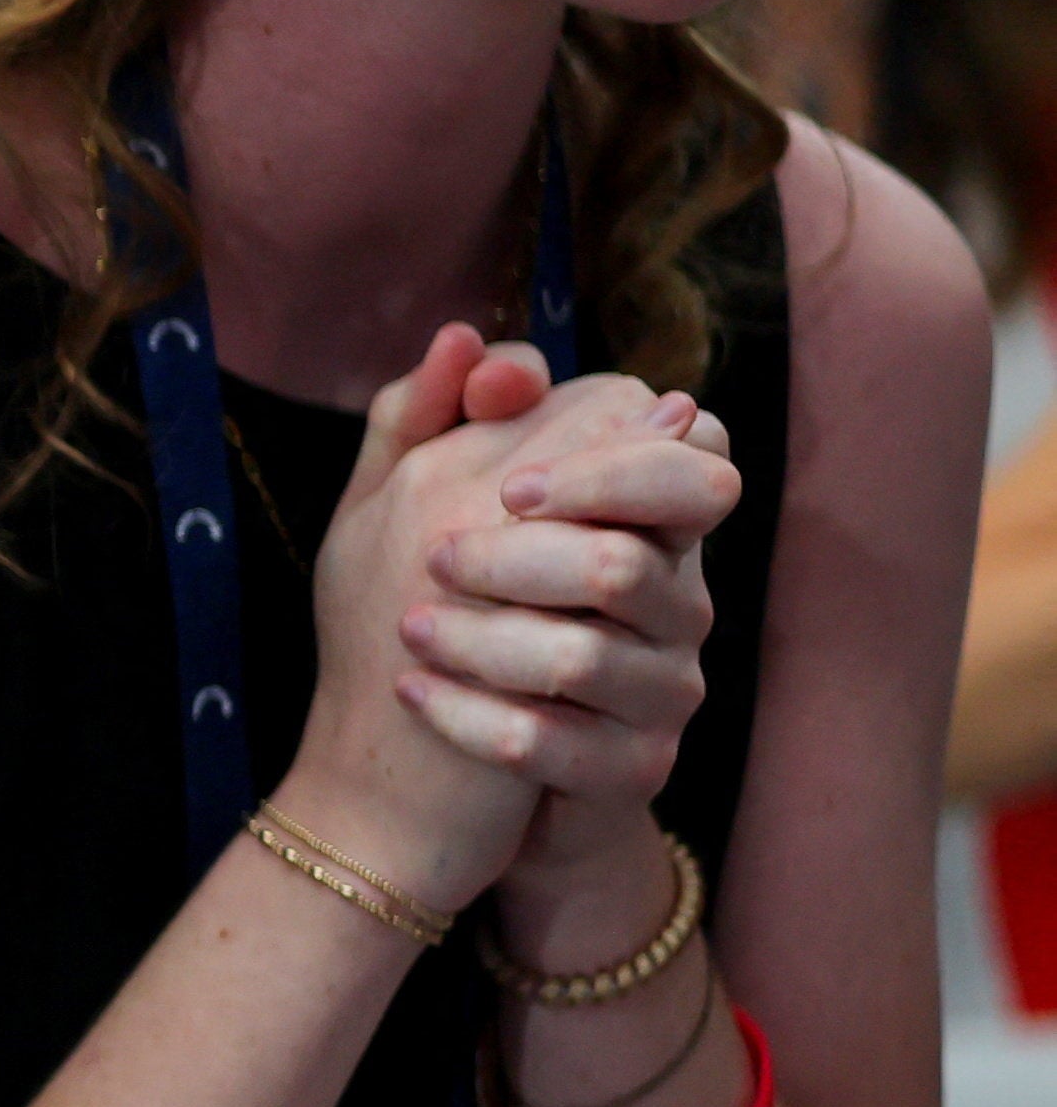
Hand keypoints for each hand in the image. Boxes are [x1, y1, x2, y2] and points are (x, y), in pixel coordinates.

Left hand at [279, 332, 731, 914]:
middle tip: (437, 559)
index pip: (696, 467)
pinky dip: (473, 718)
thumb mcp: (421, 508)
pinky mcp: (632, 767)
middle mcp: (677, 603)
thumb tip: (467, 339)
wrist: (460, 767)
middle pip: (630, 565)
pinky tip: (414, 695)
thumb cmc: (453, 610)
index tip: (506, 488)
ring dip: (484, 642)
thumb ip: (439, 421)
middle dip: (524, 559)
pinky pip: (558, 744)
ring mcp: (664, 689)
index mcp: (647, 525)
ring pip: (586, 658)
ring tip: (410, 629)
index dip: (610, 470)